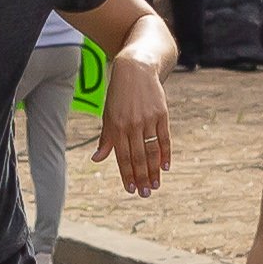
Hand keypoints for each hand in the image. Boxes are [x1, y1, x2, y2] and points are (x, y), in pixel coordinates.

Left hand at [94, 55, 169, 195]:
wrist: (135, 70)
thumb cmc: (119, 95)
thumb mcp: (108, 115)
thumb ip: (106, 139)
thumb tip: (97, 159)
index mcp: (116, 126)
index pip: (123, 157)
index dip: (127, 175)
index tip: (131, 190)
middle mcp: (132, 125)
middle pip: (138, 157)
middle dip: (142, 178)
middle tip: (146, 194)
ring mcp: (148, 120)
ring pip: (152, 150)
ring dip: (154, 170)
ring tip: (156, 185)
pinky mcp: (162, 114)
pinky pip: (164, 138)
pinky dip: (165, 153)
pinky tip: (165, 166)